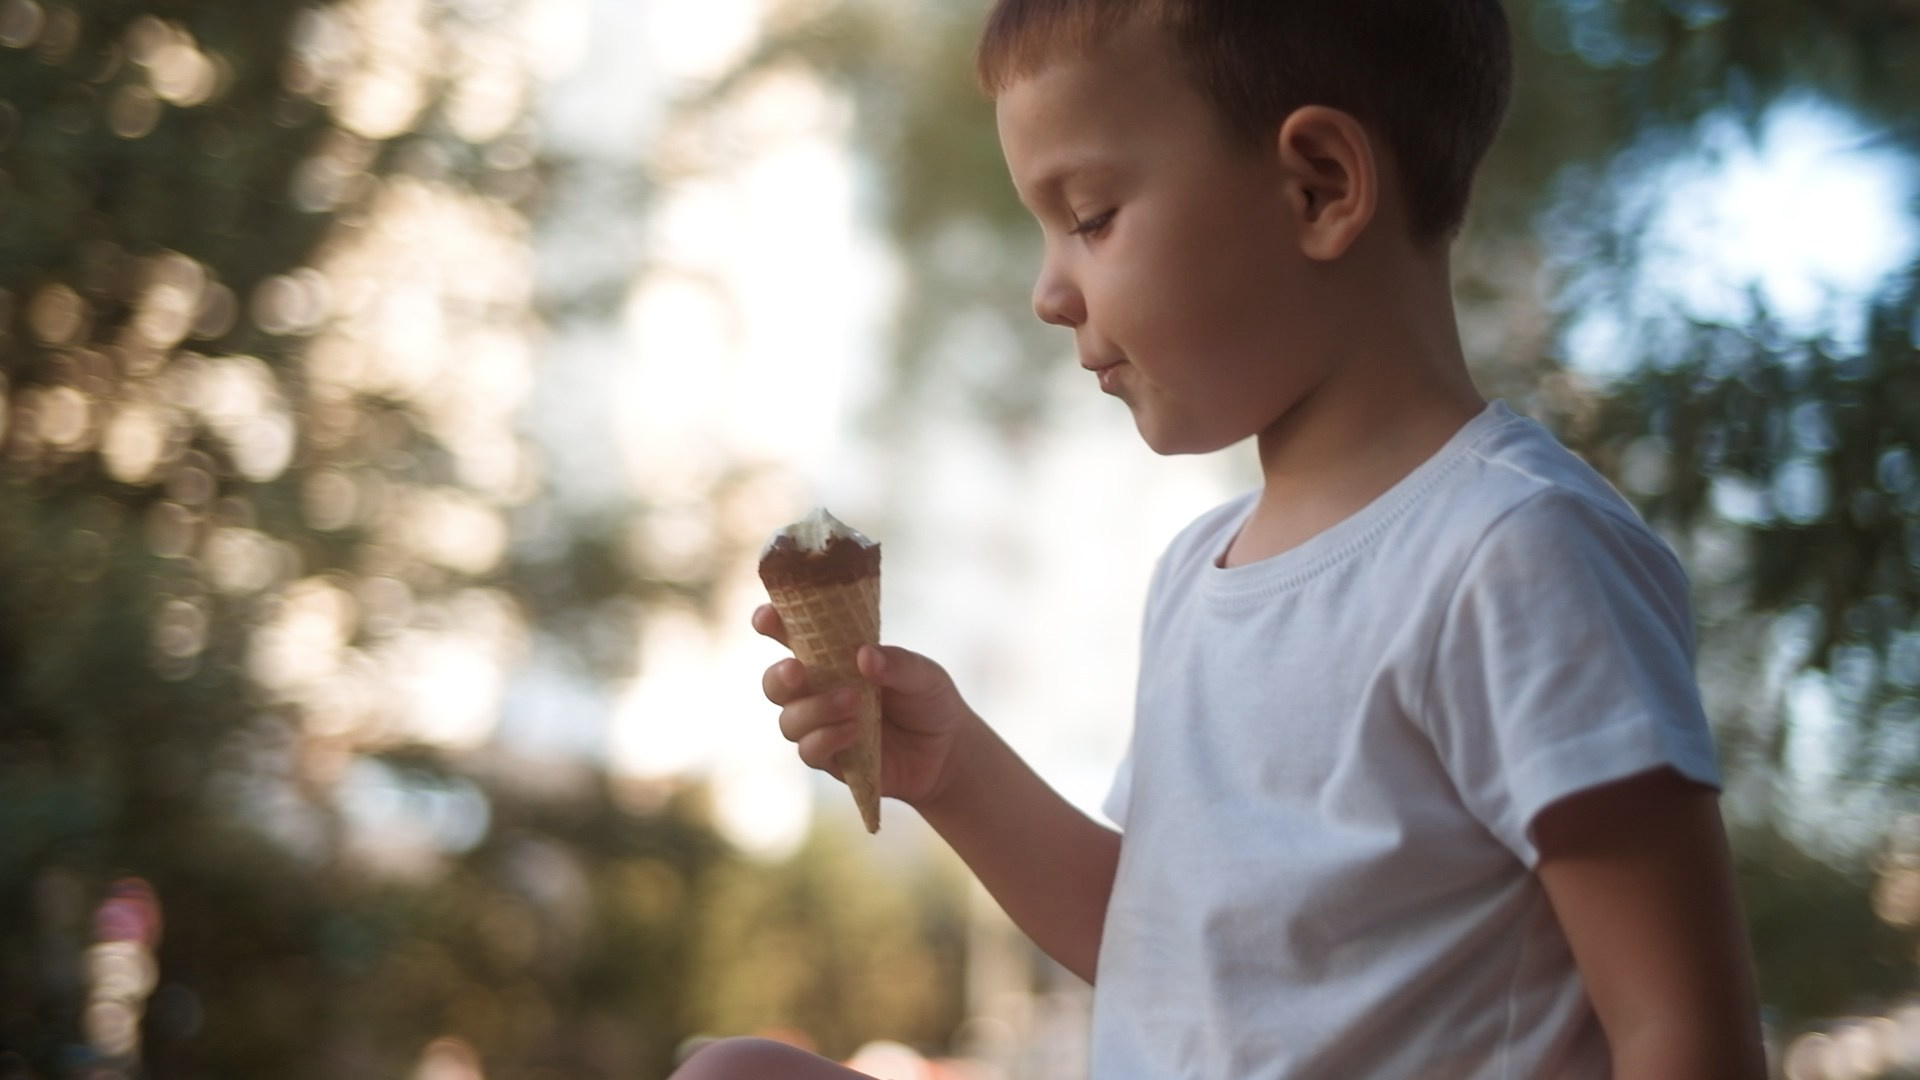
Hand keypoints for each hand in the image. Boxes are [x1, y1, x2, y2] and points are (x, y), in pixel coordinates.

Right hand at [752, 603, 975, 807]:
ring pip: (789, 720)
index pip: (791, 636)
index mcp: (832, 658)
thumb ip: (896, 663)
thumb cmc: (928, 700)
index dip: (771, 624)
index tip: (767, 616)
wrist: (948, 751)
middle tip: (798, 669)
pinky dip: (827, 738)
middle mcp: (819, 691)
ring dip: (814, 709)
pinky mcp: (833, 759)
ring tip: (853, 701)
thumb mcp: (923, 674)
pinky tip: (854, 731)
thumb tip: (864, 656)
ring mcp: (822, 726)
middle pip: (776, 683)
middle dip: (779, 675)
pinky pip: (810, 751)